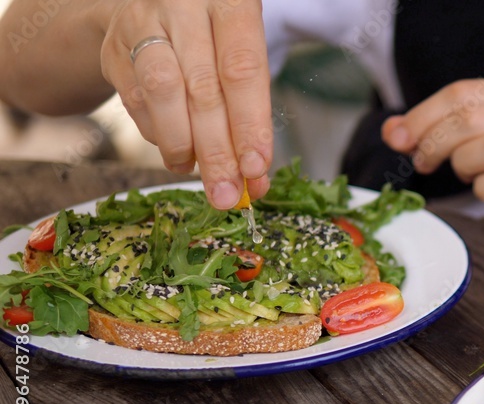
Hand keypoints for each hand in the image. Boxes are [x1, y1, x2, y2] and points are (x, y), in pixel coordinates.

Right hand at [99, 0, 271, 208]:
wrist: (157, 4)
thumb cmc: (215, 36)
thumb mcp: (242, 53)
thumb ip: (252, 110)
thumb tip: (254, 176)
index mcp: (229, 2)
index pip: (243, 70)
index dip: (250, 125)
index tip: (256, 168)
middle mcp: (184, 5)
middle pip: (203, 89)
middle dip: (218, 151)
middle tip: (227, 192)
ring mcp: (144, 23)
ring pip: (162, 93)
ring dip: (181, 144)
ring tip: (196, 171)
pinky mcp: (115, 47)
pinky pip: (135, 100)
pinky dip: (157, 134)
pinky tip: (175, 150)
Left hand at [381, 79, 483, 235]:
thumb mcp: (479, 142)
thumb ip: (437, 131)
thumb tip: (392, 131)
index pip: (465, 91)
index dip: (424, 113)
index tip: (400, 138)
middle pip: (474, 116)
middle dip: (435, 139)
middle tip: (422, 162)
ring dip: (462, 162)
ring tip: (463, 174)